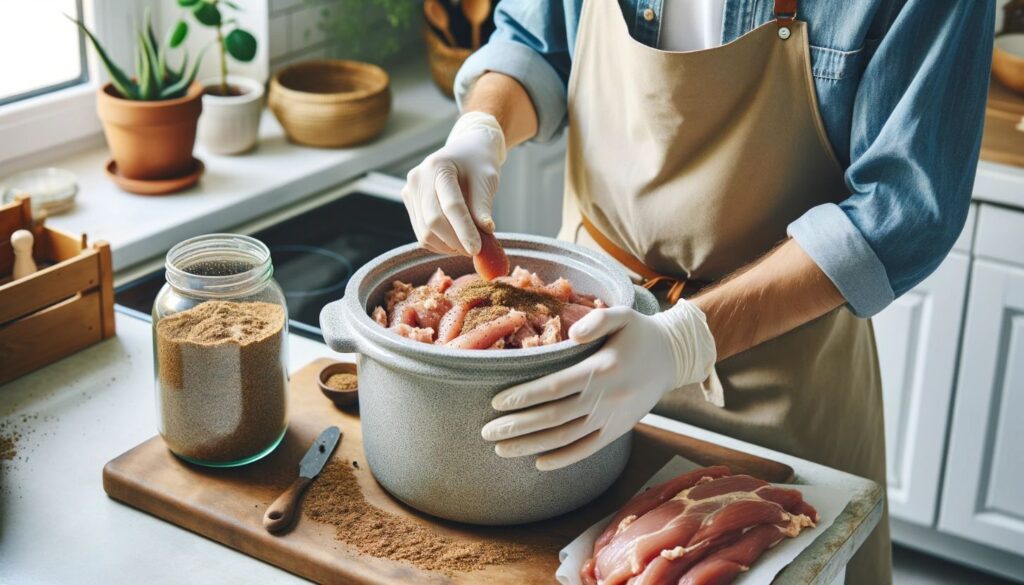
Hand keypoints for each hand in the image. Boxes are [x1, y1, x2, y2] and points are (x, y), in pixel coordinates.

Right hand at [401, 112, 506, 255]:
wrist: (465, 151)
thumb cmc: (478, 163)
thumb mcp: (487, 179)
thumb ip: (483, 205)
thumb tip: (485, 232)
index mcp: (439, 166)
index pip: (451, 205)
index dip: (464, 230)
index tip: (477, 249)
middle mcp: (418, 178)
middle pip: (433, 221)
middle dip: (455, 241)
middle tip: (474, 251)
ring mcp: (410, 191)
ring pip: (424, 232)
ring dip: (447, 246)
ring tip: (466, 245)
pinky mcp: (409, 203)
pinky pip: (421, 233)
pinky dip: (439, 243)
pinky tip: (455, 241)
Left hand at [481, 301, 716, 470]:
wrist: (674, 358)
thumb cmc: (639, 333)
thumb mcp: (623, 315)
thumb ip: (597, 320)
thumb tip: (572, 333)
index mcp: (603, 368)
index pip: (556, 386)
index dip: (526, 396)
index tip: (498, 402)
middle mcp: (606, 397)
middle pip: (554, 416)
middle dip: (518, 426)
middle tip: (487, 431)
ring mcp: (612, 418)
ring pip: (566, 437)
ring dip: (532, 445)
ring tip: (502, 449)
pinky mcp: (618, 430)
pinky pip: (588, 449)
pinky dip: (563, 458)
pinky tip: (539, 462)